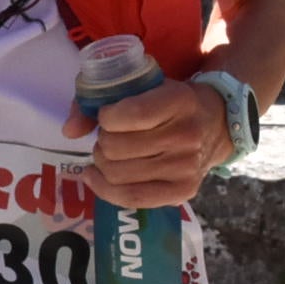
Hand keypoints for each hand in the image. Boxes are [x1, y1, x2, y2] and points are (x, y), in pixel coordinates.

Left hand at [62, 77, 229, 207]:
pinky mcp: (183, 192)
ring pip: (118, 173)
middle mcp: (186, 136)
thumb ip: (100, 98)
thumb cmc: (170, 102)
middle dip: (102, 141)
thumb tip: (69, 131)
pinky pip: (131, 197)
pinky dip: (104, 189)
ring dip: (101, 162)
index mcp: (179, 101)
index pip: (131, 115)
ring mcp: (186, 167)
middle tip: (108, 136)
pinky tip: (95, 176)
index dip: (107, 117)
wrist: (215, 124)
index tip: (107, 115)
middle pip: (117, 148)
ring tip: (108, 153)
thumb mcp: (144, 86)